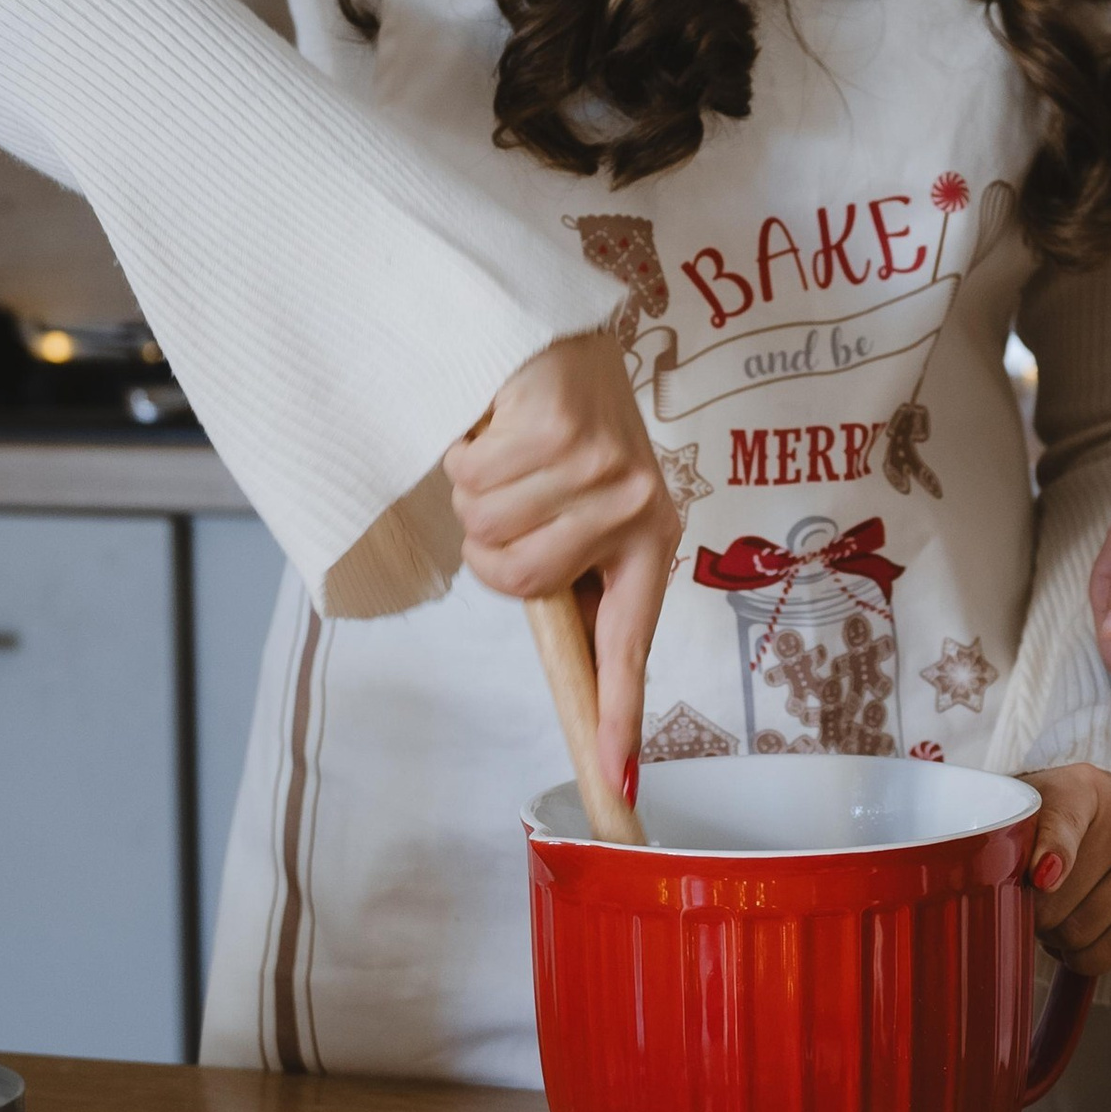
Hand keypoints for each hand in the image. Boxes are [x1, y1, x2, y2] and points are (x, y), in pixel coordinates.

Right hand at [445, 333, 681, 804]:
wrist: (560, 329)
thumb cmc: (565, 423)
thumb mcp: (584, 498)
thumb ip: (570, 566)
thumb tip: (561, 652)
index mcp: (647, 540)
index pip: (628, 645)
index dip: (617, 715)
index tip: (616, 782)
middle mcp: (636, 508)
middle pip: (515, 584)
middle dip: (486, 544)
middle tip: (507, 495)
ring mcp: (605, 466)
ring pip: (487, 530)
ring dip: (473, 492)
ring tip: (508, 453)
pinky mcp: (566, 425)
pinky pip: (474, 476)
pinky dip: (463, 450)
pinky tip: (499, 424)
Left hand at [1021, 767, 1110, 979]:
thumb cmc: (1056, 821)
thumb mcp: (1030, 815)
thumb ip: (1018, 841)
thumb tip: (1041, 881)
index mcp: (1079, 787)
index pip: (1063, 821)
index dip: (1052, 852)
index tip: (1040, 879)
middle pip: (1060, 898)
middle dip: (1034, 917)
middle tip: (1032, 909)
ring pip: (1085, 930)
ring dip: (1057, 941)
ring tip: (1056, 922)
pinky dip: (1089, 958)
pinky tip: (1077, 945)